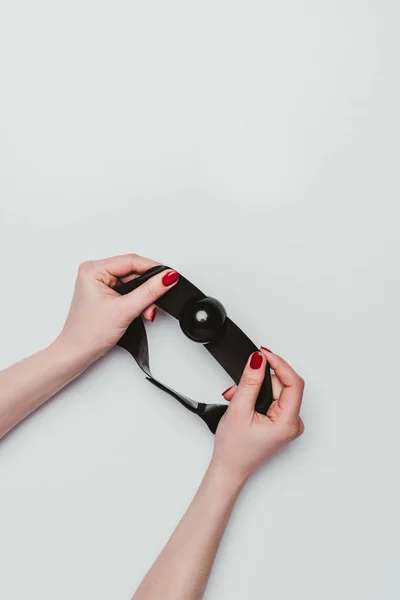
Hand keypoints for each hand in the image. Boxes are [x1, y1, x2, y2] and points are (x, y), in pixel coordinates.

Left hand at [58, 253, 178, 361]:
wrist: (77, 352)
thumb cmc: (88, 333)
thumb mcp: (125, 310)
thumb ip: (149, 292)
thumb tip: (167, 277)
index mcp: (93, 269)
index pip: (131, 261)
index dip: (152, 268)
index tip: (169, 276)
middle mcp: (95, 273)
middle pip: (133, 272)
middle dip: (147, 288)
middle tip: (154, 302)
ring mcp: (99, 283)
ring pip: (132, 283)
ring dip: (143, 297)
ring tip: (145, 311)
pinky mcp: (104, 294)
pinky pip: (128, 291)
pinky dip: (137, 301)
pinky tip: (139, 310)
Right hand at [212, 348, 304, 484]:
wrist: (229, 468)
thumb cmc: (234, 449)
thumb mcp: (239, 410)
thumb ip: (250, 382)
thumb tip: (258, 360)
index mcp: (288, 422)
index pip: (293, 383)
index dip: (279, 364)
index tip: (264, 354)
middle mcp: (293, 423)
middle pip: (283, 385)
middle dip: (259, 380)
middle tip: (238, 385)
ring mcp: (287, 423)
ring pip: (276, 391)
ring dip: (255, 389)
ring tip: (237, 397)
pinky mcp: (280, 422)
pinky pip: (273, 399)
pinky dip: (257, 396)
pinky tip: (244, 402)